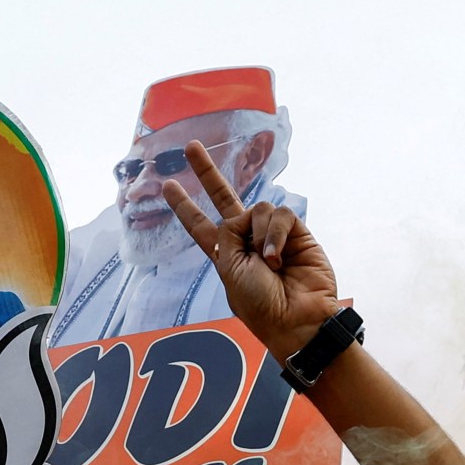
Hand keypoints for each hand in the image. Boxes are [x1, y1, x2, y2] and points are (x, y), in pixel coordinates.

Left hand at [161, 140, 340, 356]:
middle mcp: (246, 239)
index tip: (168, 187)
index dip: (184, 207)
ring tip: (269, 264)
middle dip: (206, 172)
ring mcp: (271, 233)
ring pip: (257, 208)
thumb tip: (248, 213)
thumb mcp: (230, 270)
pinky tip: (278, 257)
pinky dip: (276, 234)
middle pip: (223, 197)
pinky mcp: (296, 230)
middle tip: (189, 147)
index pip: (199, 225)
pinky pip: (280, 214)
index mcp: (223, 253)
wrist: (296, 318)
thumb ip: (229, 235)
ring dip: (260, 235)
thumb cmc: (259, 303)